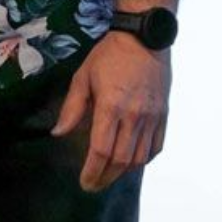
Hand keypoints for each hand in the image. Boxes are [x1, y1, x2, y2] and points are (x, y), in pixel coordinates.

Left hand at [51, 33, 170, 191]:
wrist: (144, 38)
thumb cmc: (109, 55)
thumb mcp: (83, 76)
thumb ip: (72, 108)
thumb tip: (58, 133)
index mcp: (111, 107)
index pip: (101, 150)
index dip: (92, 171)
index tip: (84, 182)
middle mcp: (134, 116)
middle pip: (121, 160)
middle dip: (106, 177)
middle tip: (94, 184)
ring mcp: (152, 117)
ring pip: (139, 158)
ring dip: (123, 171)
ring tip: (110, 174)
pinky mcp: (164, 115)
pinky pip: (156, 147)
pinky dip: (144, 159)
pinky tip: (132, 160)